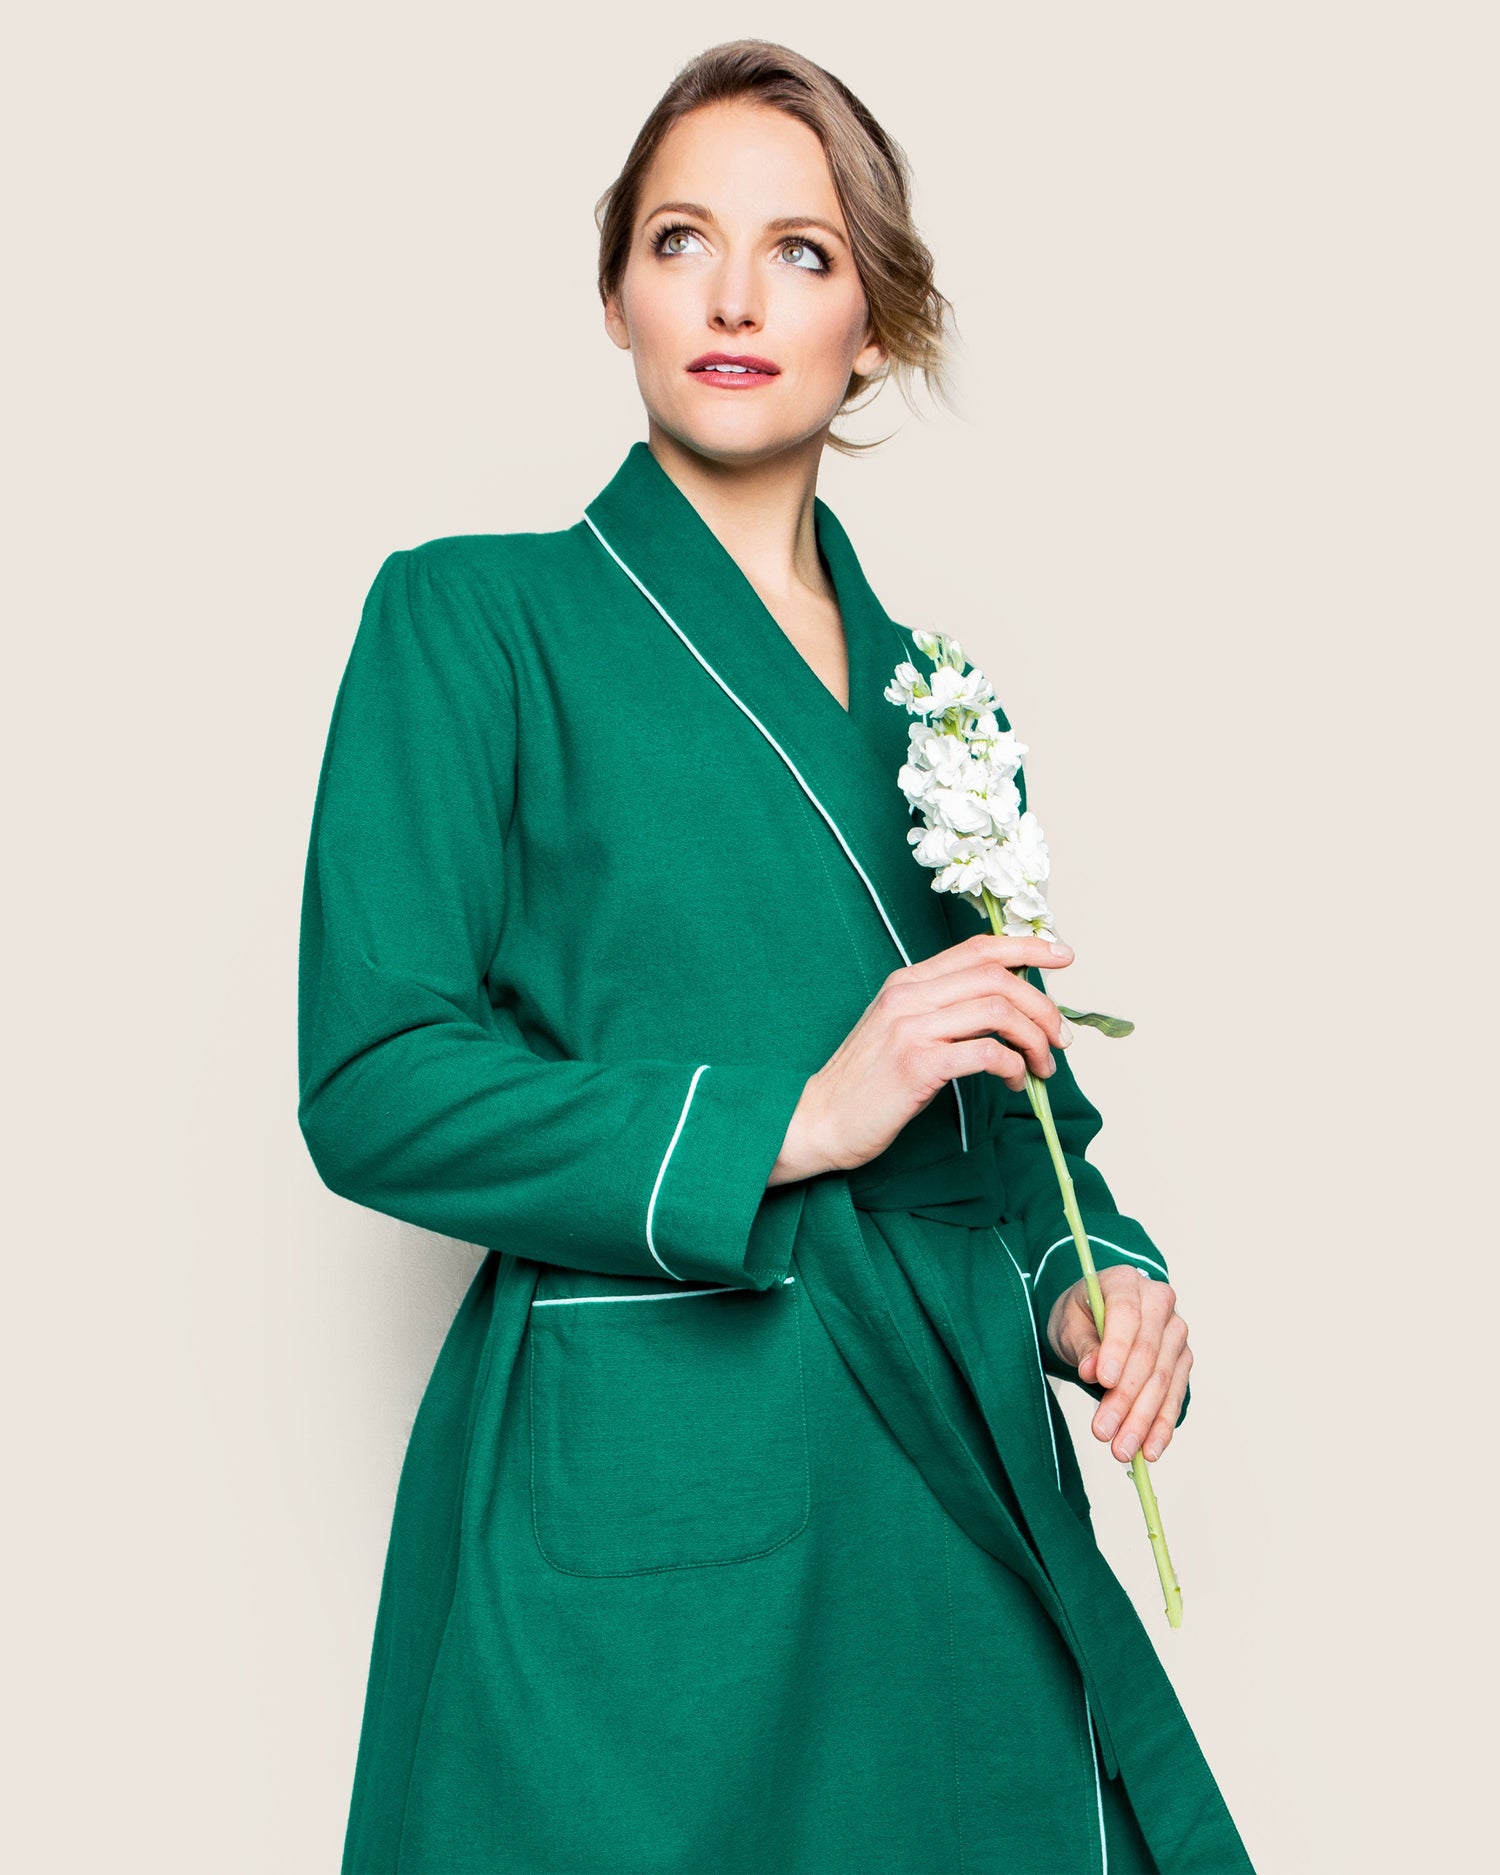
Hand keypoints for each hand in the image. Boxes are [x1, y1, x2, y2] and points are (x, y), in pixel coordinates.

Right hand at [768, 931, 1073, 1183]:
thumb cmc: (867, 1082)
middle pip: (997, 978)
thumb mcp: (902, 1030)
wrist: (820, 1119)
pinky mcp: (917, 1064)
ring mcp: (911, 1027)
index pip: (978, 948)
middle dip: (1043, 1006)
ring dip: (1035, 1039)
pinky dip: (1013, 1065)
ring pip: (999, 1011)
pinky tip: (1015, 1082)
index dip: (1027, 947)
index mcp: (907, 981)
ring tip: (1043, 1067)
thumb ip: (944, 1010)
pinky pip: (986, 1052)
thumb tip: (1007, 1007)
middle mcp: (909, 995)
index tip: (1064, 956)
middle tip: (1061, 1038)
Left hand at [1046, 1264, 1191, 1464]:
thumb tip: (1093, 1369)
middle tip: (1103, 1431)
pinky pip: (1175, 1396)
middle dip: (1125, 1398)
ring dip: (1143, 1420)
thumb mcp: (1068, 1323)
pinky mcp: (1182, 1360)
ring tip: (1122, 1450)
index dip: (1117, 1349)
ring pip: (1163, 1381)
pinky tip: (1150, 1449)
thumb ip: (1082, 1344)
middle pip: (1147, 1355)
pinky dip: (1162, 1426)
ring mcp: (1175, 1333)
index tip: (1103, 1381)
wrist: (1096, 1315)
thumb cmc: (1080, 1315)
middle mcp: (1159, 1303)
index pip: (1126, 1315)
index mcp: (1126, 1282)